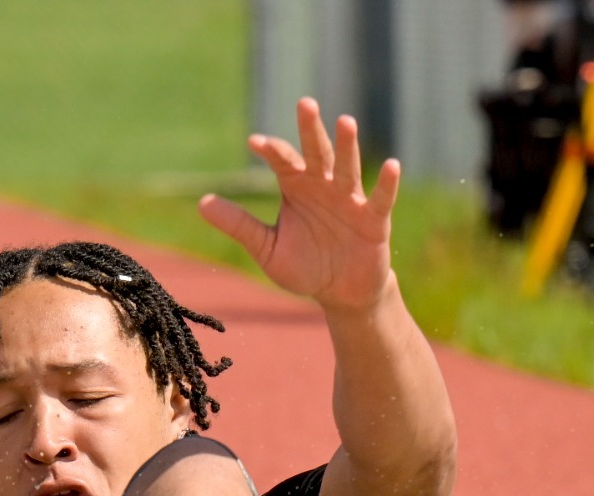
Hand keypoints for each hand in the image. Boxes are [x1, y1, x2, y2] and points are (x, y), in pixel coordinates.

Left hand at [199, 99, 398, 314]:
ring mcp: (350, 200)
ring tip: (345, 121)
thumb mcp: (266, 248)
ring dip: (347, 146)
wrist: (339, 292)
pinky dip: (386, 183)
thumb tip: (202, 203)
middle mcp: (324, 186)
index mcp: (296, 188)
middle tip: (305, 103)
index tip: (255, 142)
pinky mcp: (374, 219)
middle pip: (317, 153)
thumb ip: (239, 225)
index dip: (271, 151)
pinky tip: (391, 165)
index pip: (283, 162)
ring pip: (347, 168)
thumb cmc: (304, 266)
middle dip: (311, 130)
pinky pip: (380, 198)